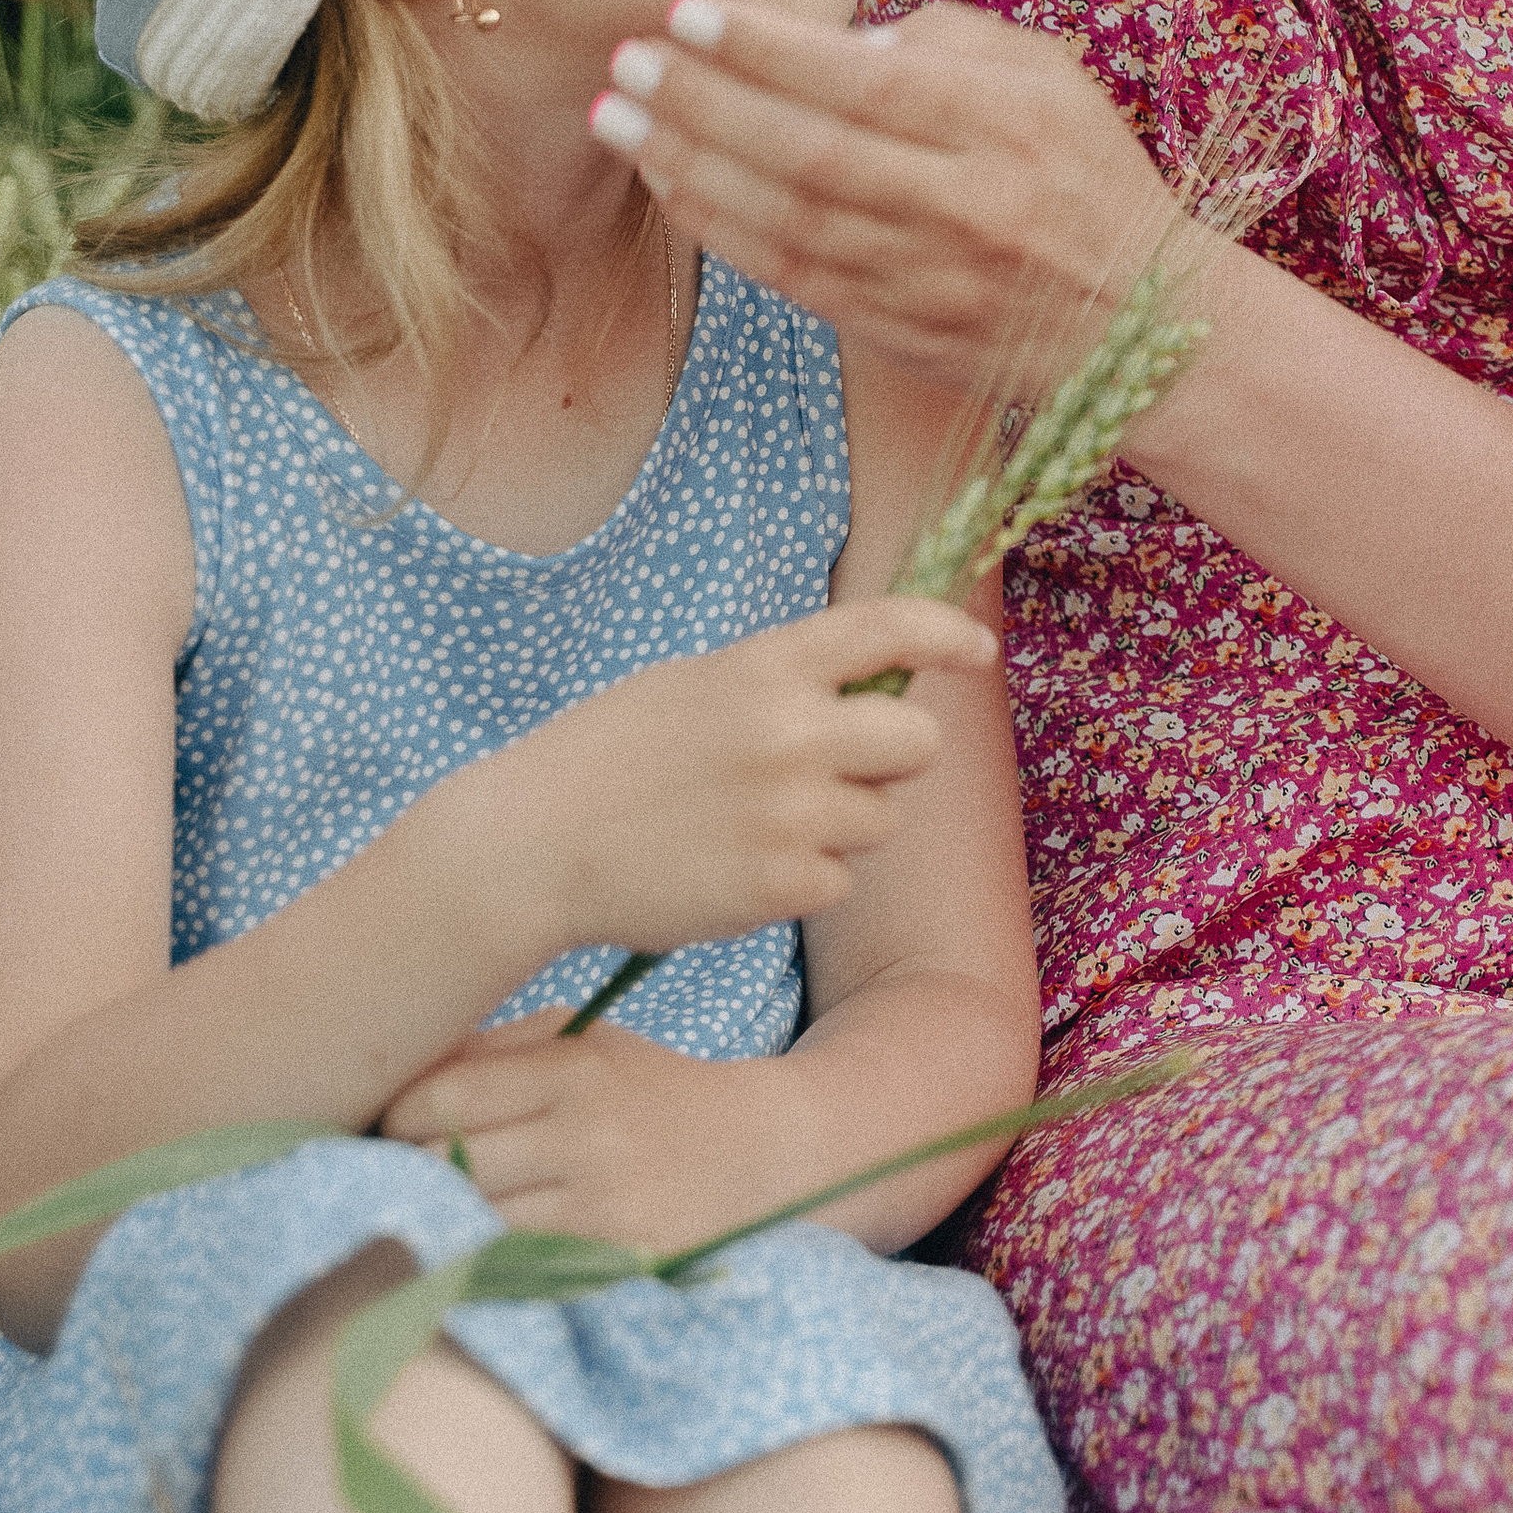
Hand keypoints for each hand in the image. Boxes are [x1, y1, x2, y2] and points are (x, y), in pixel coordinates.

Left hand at [380, 1013, 781, 1250]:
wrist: (763, 1154)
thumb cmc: (653, 1091)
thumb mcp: (589, 1043)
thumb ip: (500, 1048)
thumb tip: (405, 1073)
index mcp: (574, 1070)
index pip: (441, 1096)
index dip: (398, 1114)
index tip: (395, 1124)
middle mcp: (585, 1136)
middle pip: (443, 1164)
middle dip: (411, 1170)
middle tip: (409, 1172)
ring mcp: (599, 1208)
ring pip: (471, 1224)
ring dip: (444, 1221)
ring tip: (443, 1210)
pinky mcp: (611, 1265)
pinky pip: (513, 1270)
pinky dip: (486, 1261)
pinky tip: (486, 1248)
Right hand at [509, 597, 995, 965]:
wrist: (534, 843)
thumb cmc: (612, 757)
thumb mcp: (697, 685)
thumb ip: (785, 683)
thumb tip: (876, 690)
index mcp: (767, 665)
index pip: (888, 627)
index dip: (946, 635)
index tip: (978, 652)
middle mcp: (792, 731)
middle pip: (919, 742)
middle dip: (896, 759)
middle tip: (843, 771)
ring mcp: (791, 812)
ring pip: (882, 820)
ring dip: (845, 827)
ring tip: (763, 825)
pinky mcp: (780, 886)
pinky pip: (839, 882)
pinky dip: (803, 882)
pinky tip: (739, 869)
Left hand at [587, 0, 1181, 407]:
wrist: (1134, 320)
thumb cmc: (1085, 174)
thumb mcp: (1047, 76)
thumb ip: (945, 40)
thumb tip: (837, 44)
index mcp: (1001, 127)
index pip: (865, 82)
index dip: (768, 48)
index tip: (687, 11)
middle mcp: (959, 204)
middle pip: (808, 152)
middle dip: (702, 102)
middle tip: (626, 60)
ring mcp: (921, 275)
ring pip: (784, 219)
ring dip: (688, 164)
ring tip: (616, 117)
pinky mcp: (891, 326)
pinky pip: (786, 274)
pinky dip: (719, 226)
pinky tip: (669, 181)